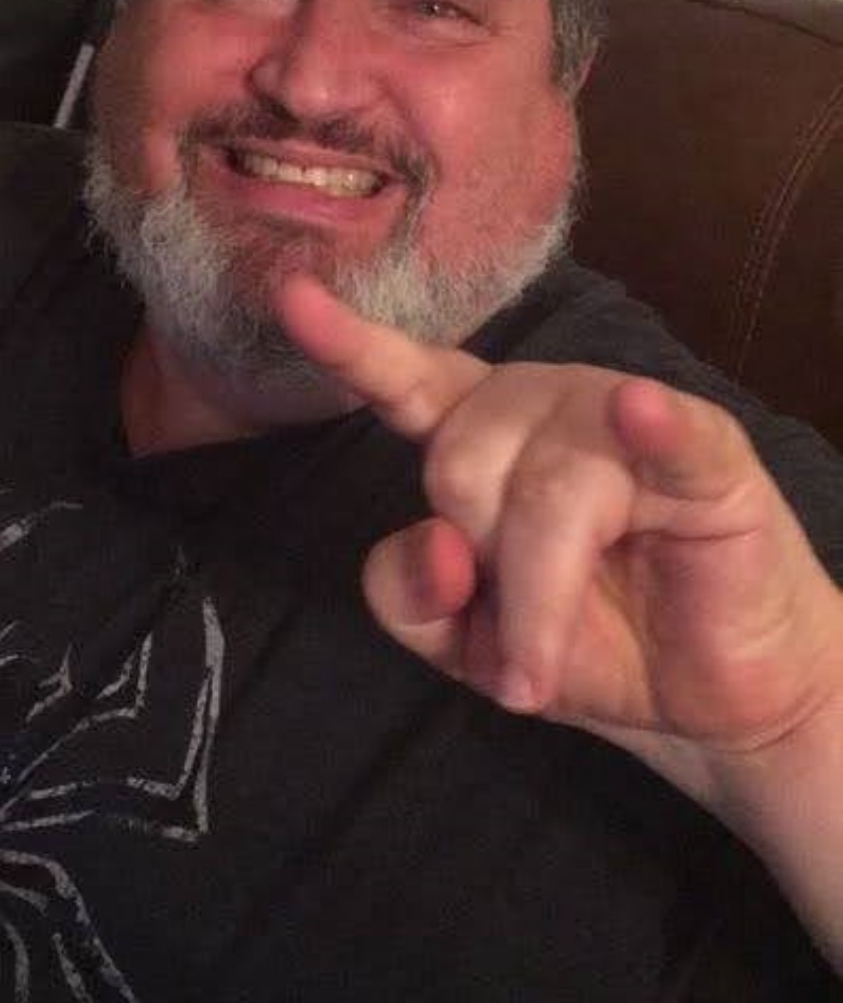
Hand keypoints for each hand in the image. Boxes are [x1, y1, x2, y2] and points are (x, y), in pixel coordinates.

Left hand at [276, 274, 842, 769]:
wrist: (709, 703)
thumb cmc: (589, 646)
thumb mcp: (468, 644)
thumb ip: (413, 597)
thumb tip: (435, 545)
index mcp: (482, 433)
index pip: (407, 382)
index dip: (350, 346)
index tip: (292, 299)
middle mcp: (545, 406)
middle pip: (459, 461)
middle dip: (478, 574)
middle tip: (517, 636)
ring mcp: (628, 419)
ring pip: (545, 492)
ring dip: (537, 607)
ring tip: (546, 672)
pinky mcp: (709, 458)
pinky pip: (667, 436)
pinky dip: (649, 427)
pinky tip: (640, 413)